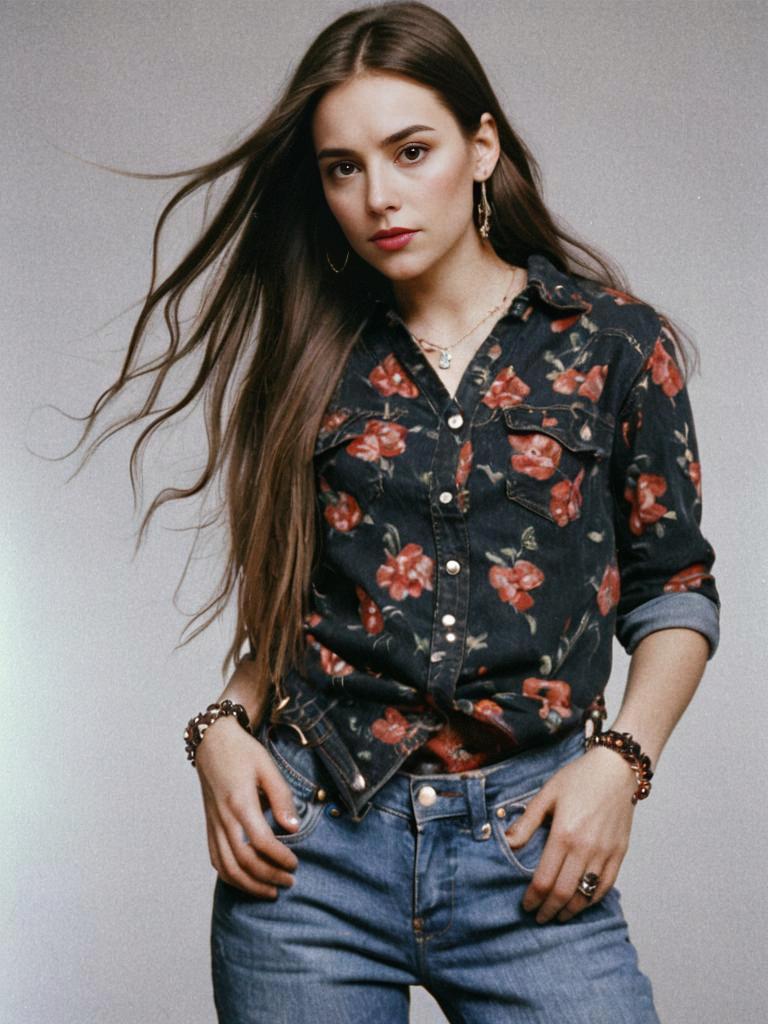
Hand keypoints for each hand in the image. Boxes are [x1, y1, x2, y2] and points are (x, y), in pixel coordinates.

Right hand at [195, 716, 301, 898]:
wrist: (213, 742)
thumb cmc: (243, 752)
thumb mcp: (268, 767)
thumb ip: (282, 797)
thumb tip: (293, 828)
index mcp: (240, 803)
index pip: (261, 842)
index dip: (280, 857)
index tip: (295, 863)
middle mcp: (224, 818)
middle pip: (243, 861)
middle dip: (268, 876)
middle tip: (289, 881)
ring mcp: (214, 825)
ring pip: (227, 867)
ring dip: (249, 884)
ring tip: (270, 891)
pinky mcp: (210, 827)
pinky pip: (216, 860)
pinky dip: (231, 876)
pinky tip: (247, 881)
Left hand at [504, 744, 637, 923]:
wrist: (616, 769)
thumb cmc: (579, 778)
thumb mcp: (547, 794)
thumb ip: (527, 822)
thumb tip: (508, 844)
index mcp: (564, 834)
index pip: (544, 879)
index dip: (533, 898)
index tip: (525, 905)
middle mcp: (585, 848)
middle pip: (563, 893)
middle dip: (548, 910)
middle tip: (538, 918)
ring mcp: (605, 853)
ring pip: (585, 895)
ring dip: (569, 911)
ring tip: (557, 916)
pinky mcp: (619, 854)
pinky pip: (606, 886)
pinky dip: (592, 900)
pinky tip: (581, 904)